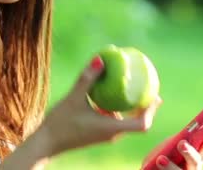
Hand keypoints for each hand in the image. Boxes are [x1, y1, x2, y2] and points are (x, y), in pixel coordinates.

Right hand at [37, 55, 162, 156]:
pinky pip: (115, 120)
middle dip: (145, 106)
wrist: (46, 143)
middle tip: (150, 87)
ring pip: (126, 121)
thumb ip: (87, 79)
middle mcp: (112, 134)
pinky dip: (119, 108)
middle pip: (138, 122)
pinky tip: (112, 94)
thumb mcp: (74, 98)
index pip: (142, 124)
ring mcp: (105, 135)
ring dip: (132, 107)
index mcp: (111, 129)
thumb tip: (101, 59)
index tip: (156, 96)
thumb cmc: (60, 123)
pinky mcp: (98, 133)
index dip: (151, 110)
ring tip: (134, 87)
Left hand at [142, 119, 202, 169]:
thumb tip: (157, 98)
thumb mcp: (170, 142)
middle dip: (190, 153)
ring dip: (171, 166)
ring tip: (162, 158)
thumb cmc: (166, 157)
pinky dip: (165, 168)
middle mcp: (193, 166)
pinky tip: (158, 160)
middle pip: (196, 161)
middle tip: (181, 143)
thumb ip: (169, 127)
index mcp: (198, 153)